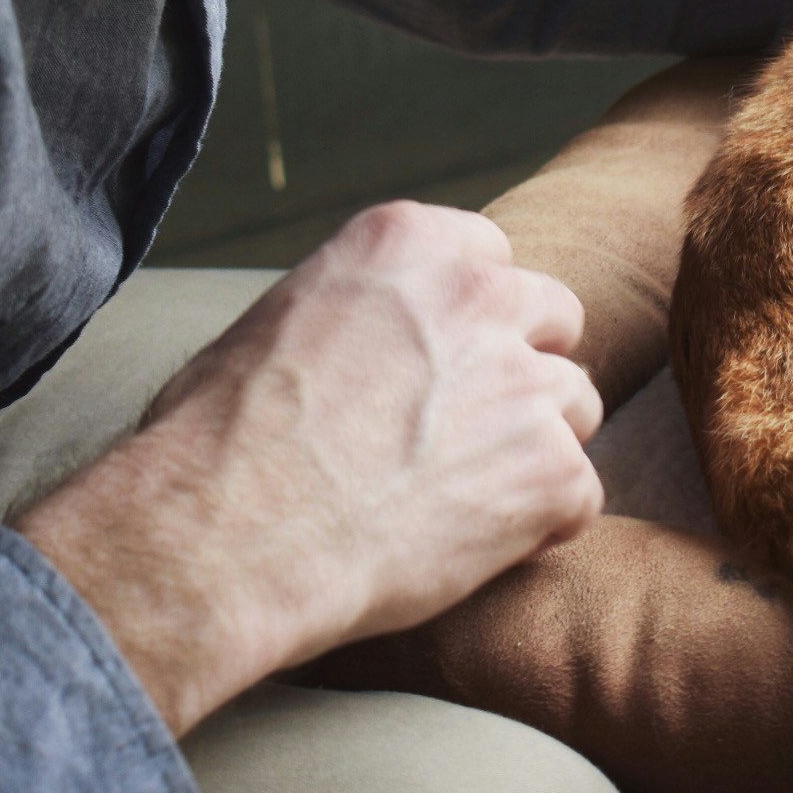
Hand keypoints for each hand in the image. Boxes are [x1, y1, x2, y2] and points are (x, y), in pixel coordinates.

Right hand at [11, 202, 602, 734]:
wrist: (224, 536)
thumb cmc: (215, 441)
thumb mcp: (273, 323)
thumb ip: (354, 313)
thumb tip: (362, 343)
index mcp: (408, 243)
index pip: (490, 260)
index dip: (471, 322)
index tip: (442, 367)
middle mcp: (478, 294)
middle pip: (553, 318)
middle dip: (520, 371)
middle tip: (463, 436)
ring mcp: (522, 381)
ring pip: (574, 407)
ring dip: (532, 450)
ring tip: (456, 502)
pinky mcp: (548, 470)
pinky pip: (578, 496)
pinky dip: (537, 529)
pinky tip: (469, 550)